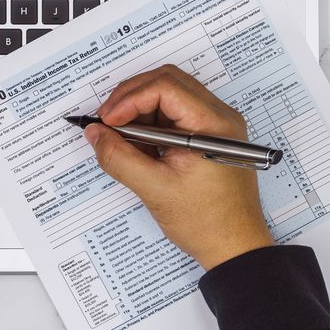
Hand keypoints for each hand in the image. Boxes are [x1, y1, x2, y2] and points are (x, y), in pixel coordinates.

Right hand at [85, 64, 273, 269]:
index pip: (165, 87)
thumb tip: (96, 134)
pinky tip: (138, 144)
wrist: (234, 246)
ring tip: (121, 136)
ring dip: (140, 110)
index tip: (107, 120)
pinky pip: (175, 114)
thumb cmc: (208, 222)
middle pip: (167, 82)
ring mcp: (215, 125)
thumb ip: (119, 158)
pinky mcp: (208, 136)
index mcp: (212, 125)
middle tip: (107, 121)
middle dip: (131, 98)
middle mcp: (219, 117)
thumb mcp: (154, 189)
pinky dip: (151, 122)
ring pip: (169, 96)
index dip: (129, 99)